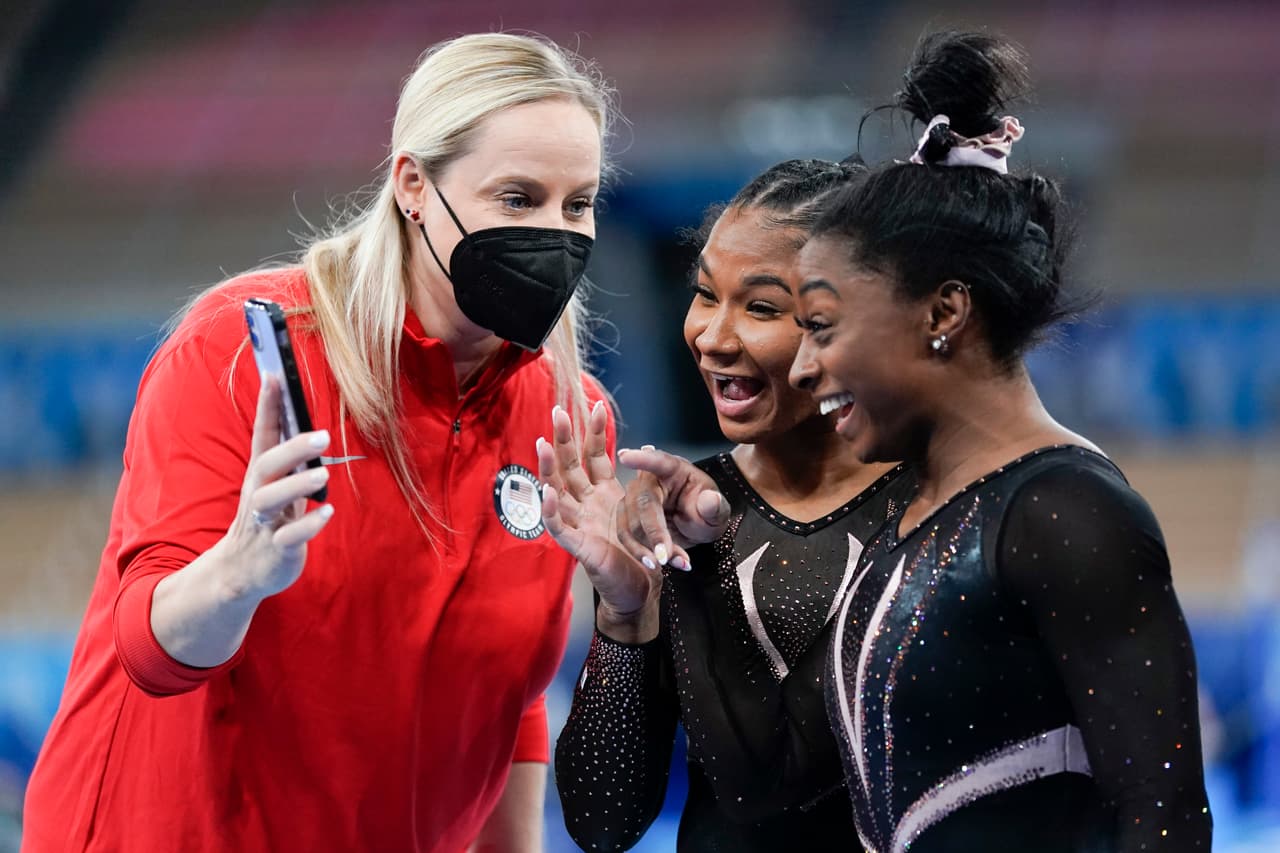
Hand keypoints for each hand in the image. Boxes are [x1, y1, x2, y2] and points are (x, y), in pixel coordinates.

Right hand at [218, 374, 335, 600]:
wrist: (243, 571)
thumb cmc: (269, 519)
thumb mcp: (277, 486)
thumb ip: (290, 459)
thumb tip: (311, 424)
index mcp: (261, 474)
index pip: (263, 434)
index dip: (267, 405)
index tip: (274, 375)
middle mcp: (258, 493)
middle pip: (267, 465)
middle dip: (292, 449)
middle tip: (323, 435)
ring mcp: (265, 522)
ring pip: (271, 500)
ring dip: (297, 485)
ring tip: (323, 474)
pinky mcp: (275, 549)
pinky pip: (289, 537)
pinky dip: (307, 526)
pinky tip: (326, 513)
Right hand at [537, 402, 660, 639]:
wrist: (640, 591)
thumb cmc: (639, 554)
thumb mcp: (644, 512)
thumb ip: (642, 484)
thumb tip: (648, 450)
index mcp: (602, 495)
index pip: (594, 456)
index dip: (594, 432)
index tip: (597, 405)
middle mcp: (586, 506)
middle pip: (569, 466)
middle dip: (563, 439)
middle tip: (556, 410)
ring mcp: (579, 525)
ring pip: (557, 492)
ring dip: (548, 469)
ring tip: (543, 445)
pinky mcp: (579, 548)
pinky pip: (561, 529)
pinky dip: (553, 512)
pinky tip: (548, 494)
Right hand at [614, 446, 730, 571]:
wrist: (697, 527)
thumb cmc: (705, 511)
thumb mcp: (718, 511)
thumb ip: (715, 507)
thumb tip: (710, 500)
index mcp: (673, 469)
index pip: (658, 461)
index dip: (641, 459)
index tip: (626, 457)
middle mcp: (649, 481)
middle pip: (642, 504)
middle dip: (653, 533)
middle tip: (665, 557)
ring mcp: (633, 499)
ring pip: (630, 525)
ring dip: (648, 549)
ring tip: (673, 562)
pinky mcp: (626, 518)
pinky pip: (627, 539)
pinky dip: (644, 555)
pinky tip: (666, 563)